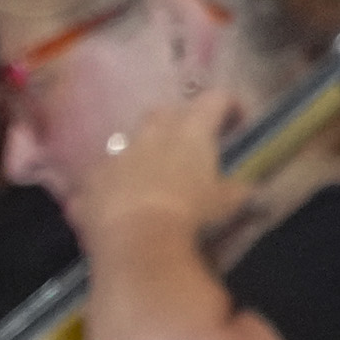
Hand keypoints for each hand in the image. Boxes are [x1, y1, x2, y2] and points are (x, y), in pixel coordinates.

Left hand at [54, 24, 232, 262]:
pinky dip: (108, 186)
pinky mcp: (91, 181)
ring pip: (127, 141)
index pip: (216, 99)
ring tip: (148, 176)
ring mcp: (116, 154)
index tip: (238, 123)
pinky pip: (100, 177)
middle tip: (187, 148)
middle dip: (177, 124)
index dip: (229, 107)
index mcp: (191, 129)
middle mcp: (151, 132)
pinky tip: (113, 204)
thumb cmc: (191, 214)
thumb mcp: (227, 203)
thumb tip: (247, 190)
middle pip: (165, 113)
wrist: (135, 239)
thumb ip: (238, 191)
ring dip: (139, 153)